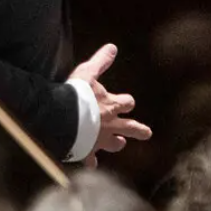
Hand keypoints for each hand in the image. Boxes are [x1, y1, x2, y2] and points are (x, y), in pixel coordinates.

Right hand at [68, 44, 150, 165]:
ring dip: (118, 144)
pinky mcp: (87, 151)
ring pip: (114, 144)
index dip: (127, 102)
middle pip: (130, 127)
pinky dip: (92, 162)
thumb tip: (113, 47)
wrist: (63, 118)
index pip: (127, 103)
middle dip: (139, 130)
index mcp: (111, 105)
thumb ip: (100, 61)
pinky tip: (92, 164)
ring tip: (121, 144)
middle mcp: (110, 124)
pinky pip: (91, 159)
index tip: (128, 102)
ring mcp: (99, 139)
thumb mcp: (88, 72)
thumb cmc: (76, 94)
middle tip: (147, 133)